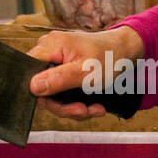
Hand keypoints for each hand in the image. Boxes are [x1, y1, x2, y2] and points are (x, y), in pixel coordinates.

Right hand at [28, 25, 143, 119]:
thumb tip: (32, 87)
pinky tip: (94, 106)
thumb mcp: (86, 72)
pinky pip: (62, 92)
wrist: (128, 52)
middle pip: (41, 87)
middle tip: (83, 112)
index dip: (39, 93)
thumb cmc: (110, 57)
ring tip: (95, 110)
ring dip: (73, 107)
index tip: (60, 106)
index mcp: (51, 46)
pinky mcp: (64, 71)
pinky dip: (77, 102)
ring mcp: (57, 61)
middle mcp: (50, 51)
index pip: (29, 72)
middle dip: (63, 105)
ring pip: (53, 94)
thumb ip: (58, 79)